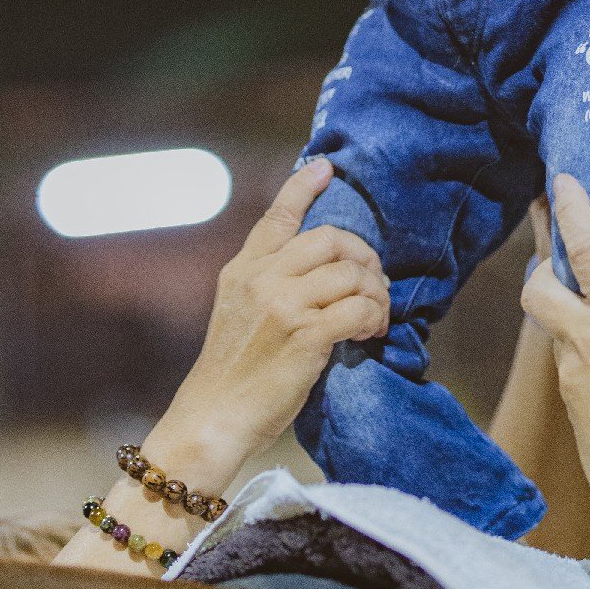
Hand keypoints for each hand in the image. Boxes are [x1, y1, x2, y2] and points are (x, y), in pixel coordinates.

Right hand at [156, 159, 388, 486]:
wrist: (212, 421)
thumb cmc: (231, 375)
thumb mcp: (237, 312)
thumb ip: (268, 283)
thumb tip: (321, 269)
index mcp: (243, 269)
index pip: (277, 216)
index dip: (302, 187)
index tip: (324, 167)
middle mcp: (262, 278)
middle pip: (330, 239)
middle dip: (362, 255)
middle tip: (375, 279)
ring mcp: (284, 304)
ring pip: (351, 273)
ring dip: (376, 291)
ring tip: (377, 312)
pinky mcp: (306, 335)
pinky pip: (358, 308)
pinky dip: (374, 316)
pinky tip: (372, 330)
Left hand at [521, 176, 589, 501]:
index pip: (587, 244)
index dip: (572, 209)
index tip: (561, 184)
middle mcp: (588, 337)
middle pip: (538, 288)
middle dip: (542, 270)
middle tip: (561, 266)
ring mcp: (575, 377)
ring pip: (553, 334)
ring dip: (567, 321)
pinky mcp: (574, 415)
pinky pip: (571, 375)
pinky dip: (584, 364)